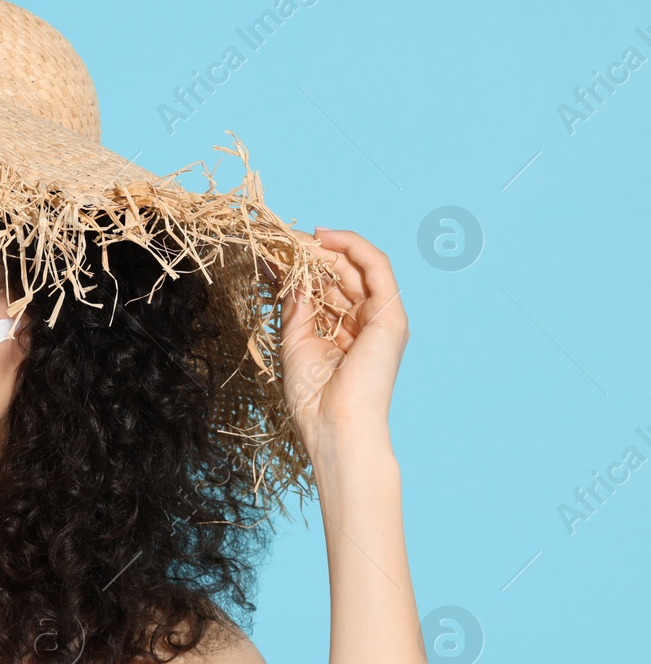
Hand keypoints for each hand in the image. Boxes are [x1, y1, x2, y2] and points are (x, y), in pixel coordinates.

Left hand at [277, 228, 408, 457]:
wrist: (335, 425)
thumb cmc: (313, 397)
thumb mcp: (295, 342)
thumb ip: (296, 307)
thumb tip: (288, 275)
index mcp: (344, 334)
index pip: (325, 291)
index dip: (301, 270)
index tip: (273, 253)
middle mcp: (365, 323)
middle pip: (339, 276)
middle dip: (310, 255)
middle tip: (279, 240)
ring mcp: (381, 317)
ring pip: (356, 267)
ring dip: (326, 248)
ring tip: (295, 238)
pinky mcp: (391, 313)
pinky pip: (376, 266)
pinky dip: (352, 246)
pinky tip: (324, 237)